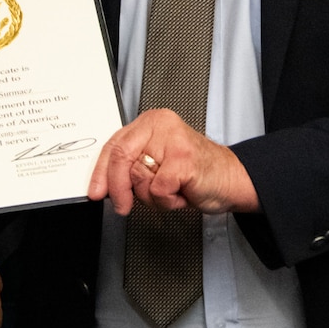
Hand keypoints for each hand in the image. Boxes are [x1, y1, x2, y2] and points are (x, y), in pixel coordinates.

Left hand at [89, 109, 258, 216]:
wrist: (233, 180)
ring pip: (139, 178)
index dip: (100, 171)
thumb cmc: (196, 173)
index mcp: (151, 122)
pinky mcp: (183, 160)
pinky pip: (158, 190)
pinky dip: (169, 201)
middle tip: (123, 205)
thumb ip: (133, 165)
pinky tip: (182, 192)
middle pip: (120, 158)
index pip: (114, 144)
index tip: (96, 190)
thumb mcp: (157, 163)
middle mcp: (160, 125)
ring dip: (153, 197)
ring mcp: (173, 141)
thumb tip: (104, 181)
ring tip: (171, 190)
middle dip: (118, 188)